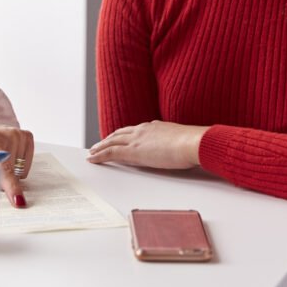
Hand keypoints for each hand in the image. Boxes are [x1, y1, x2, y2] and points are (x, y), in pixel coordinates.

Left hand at [0, 101, 33, 207]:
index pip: (3, 167)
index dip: (10, 185)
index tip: (19, 201)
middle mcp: (7, 134)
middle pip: (10, 173)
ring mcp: (18, 135)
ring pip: (19, 172)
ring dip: (7, 172)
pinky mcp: (26, 137)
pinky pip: (25, 166)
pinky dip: (16, 167)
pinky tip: (5, 157)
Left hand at [87, 121, 207, 169]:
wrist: (193, 143)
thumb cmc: (194, 144)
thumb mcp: (183, 142)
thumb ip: (176, 144)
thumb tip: (180, 150)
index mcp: (155, 127)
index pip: (134, 130)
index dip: (124, 134)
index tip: (118, 138)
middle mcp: (143, 130)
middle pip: (119, 133)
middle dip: (108, 139)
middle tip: (99, 144)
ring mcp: (136, 139)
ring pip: (111, 141)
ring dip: (100, 146)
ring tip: (92, 152)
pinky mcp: (132, 151)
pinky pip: (110, 152)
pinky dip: (99, 155)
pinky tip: (92, 159)